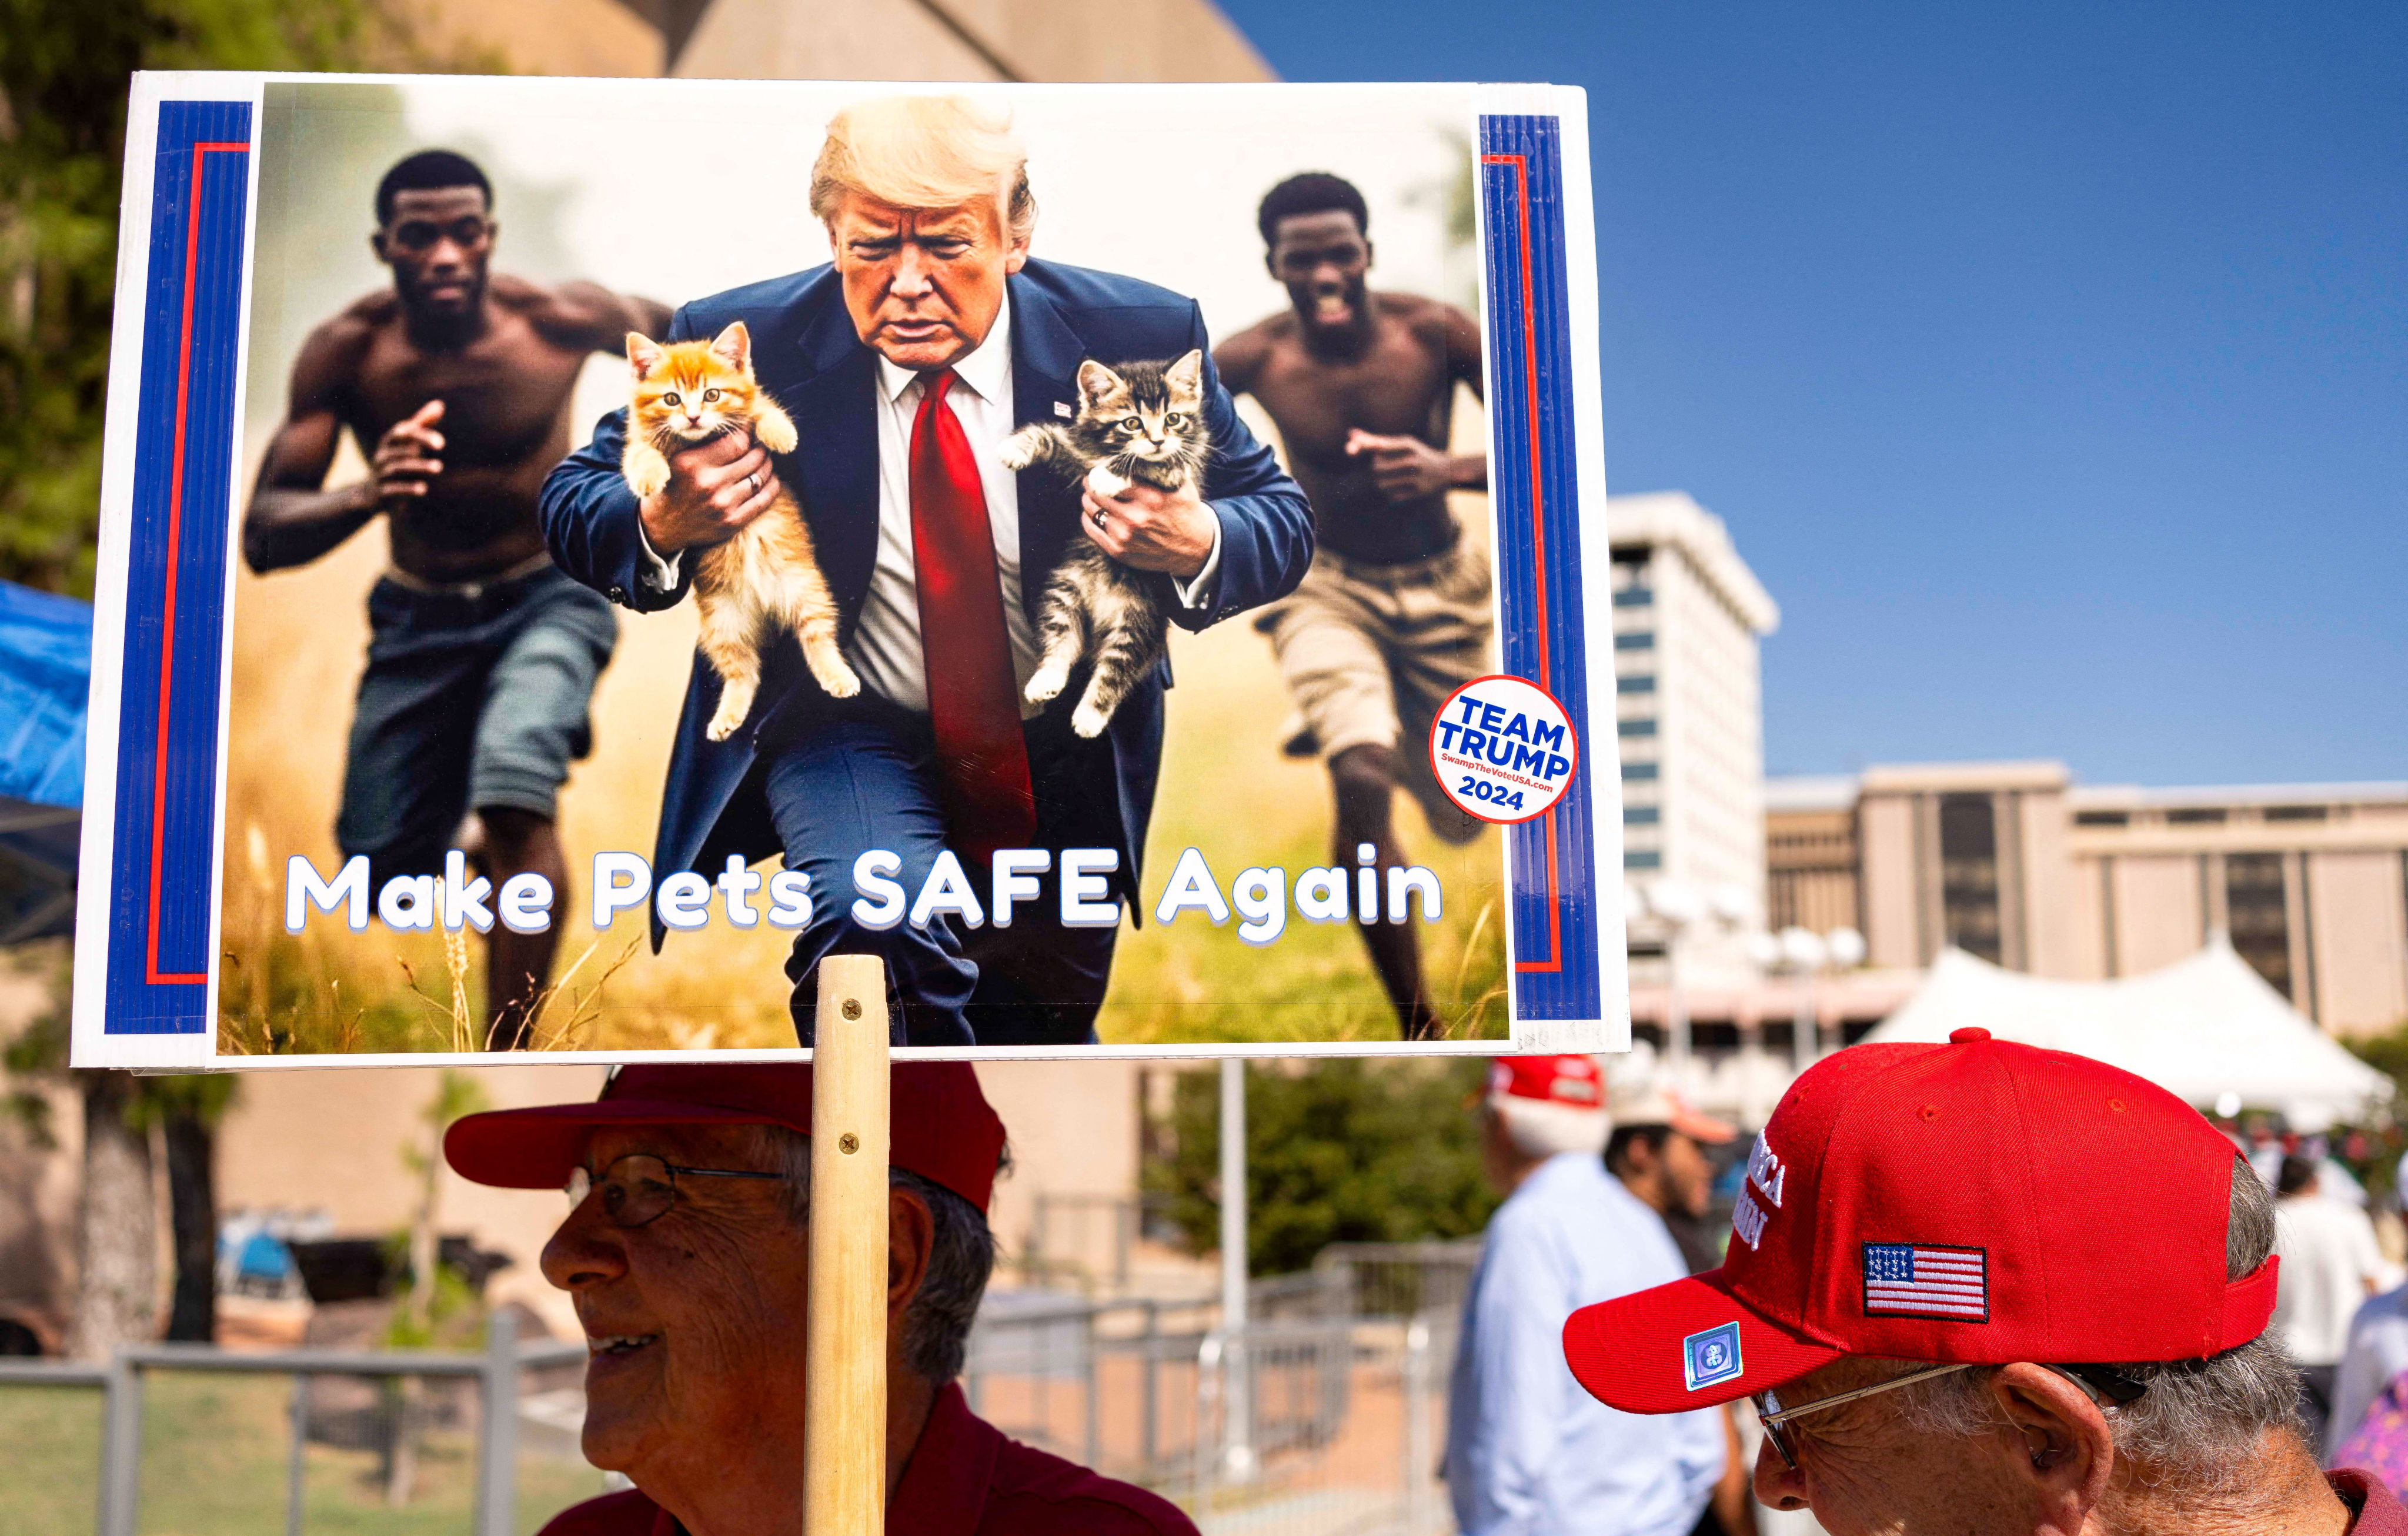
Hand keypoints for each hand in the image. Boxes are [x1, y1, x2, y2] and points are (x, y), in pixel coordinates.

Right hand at [373, 400, 444, 509]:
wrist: (371, 493)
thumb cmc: (395, 461)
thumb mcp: (406, 443)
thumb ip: (422, 424)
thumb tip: (440, 404)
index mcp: (390, 442)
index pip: (404, 433)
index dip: (421, 434)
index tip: (441, 442)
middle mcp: (383, 456)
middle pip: (402, 449)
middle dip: (421, 447)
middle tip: (442, 447)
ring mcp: (380, 474)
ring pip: (398, 468)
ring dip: (418, 466)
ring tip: (438, 467)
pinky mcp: (381, 492)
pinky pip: (393, 489)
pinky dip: (407, 489)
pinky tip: (424, 489)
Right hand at [637, 430, 778, 554]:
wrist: (661, 526)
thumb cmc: (672, 486)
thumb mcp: (679, 458)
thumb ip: (705, 443)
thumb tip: (739, 427)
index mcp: (693, 463)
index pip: (736, 441)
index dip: (749, 433)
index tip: (750, 429)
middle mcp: (709, 484)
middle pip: (753, 458)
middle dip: (761, 448)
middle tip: (761, 444)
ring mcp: (723, 505)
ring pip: (760, 477)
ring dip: (767, 465)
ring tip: (765, 459)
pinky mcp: (732, 522)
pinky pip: (763, 500)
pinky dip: (772, 486)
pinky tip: (771, 478)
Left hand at [1081, 465, 1215, 579]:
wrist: (1196, 549)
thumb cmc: (1187, 514)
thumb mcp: (1182, 486)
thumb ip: (1162, 469)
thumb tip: (1143, 451)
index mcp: (1150, 498)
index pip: (1113, 479)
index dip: (1102, 473)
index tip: (1098, 470)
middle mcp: (1135, 518)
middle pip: (1099, 494)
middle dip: (1091, 485)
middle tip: (1089, 481)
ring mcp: (1125, 536)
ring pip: (1093, 512)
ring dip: (1088, 501)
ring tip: (1089, 496)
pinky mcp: (1120, 551)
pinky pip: (1093, 531)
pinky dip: (1087, 520)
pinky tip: (1089, 514)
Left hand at [1346, 428, 1453, 500]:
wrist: (1446, 471)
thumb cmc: (1418, 454)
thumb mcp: (1402, 443)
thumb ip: (1377, 440)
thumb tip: (1350, 434)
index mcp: (1407, 444)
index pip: (1379, 445)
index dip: (1362, 445)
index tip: (1348, 449)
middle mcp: (1411, 460)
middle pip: (1376, 466)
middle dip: (1374, 467)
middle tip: (1384, 465)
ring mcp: (1414, 477)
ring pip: (1381, 483)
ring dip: (1379, 481)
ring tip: (1390, 477)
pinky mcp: (1416, 492)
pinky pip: (1390, 495)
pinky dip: (1388, 492)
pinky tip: (1397, 487)